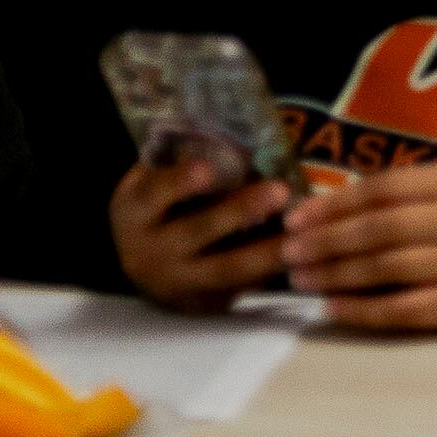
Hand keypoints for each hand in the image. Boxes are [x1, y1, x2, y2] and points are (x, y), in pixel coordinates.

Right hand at [110, 156, 289, 313]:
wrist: (142, 259)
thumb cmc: (160, 203)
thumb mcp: (156, 179)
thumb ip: (184, 160)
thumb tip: (240, 133)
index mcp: (133, 212)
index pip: (153, 195)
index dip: (178, 183)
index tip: (207, 169)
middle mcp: (146, 252)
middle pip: (196, 232)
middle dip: (239, 212)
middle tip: (280, 190)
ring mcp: (173, 284)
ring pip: (225, 269)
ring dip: (267, 250)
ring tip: (303, 230)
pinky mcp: (200, 304)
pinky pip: (240, 289)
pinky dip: (272, 272)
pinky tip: (303, 255)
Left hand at [280, 162, 436, 332]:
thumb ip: (398, 197)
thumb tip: (319, 210)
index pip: (385, 187)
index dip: (335, 202)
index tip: (295, 217)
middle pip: (381, 227)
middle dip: (327, 240)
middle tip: (288, 251)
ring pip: (385, 268)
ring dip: (335, 274)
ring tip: (300, 278)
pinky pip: (398, 309)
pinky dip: (359, 309)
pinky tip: (331, 307)